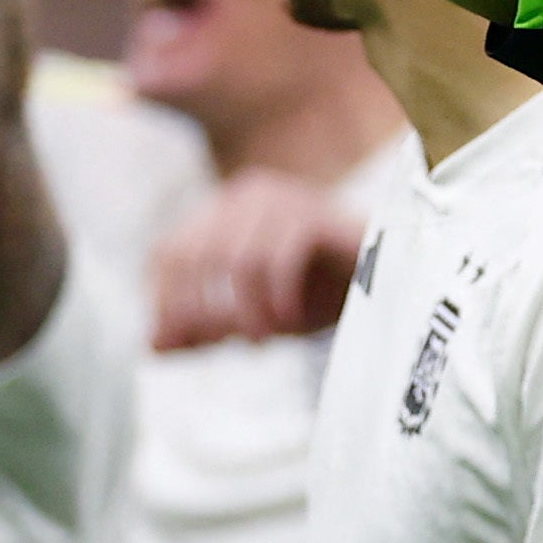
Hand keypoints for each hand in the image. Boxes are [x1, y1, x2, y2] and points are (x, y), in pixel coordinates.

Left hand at [150, 169, 366, 350]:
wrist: (392, 281)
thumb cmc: (318, 295)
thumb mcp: (253, 316)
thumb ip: (205, 329)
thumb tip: (150, 347)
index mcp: (222, 212)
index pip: (168, 253)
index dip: (166, 300)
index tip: (182, 343)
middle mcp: (246, 195)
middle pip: (196, 257)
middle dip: (204, 309)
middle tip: (229, 345)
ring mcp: (282, 198)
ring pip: (236, 260)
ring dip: (244, 309)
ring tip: (261, 340)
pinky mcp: (314, 213)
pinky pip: (277, 258)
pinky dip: (275, 297)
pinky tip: (286, 322)